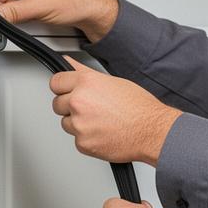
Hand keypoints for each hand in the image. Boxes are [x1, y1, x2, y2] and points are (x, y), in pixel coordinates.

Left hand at [51, 57, 181, 164]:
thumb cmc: (139, 107)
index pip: (56, 82)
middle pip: (57, 104)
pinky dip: (87, 138)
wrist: (152, 131)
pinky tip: (103, 132)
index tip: (67, 91)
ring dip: (78, 123)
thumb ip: (84, 73)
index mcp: (86, 83)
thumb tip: (70, 63)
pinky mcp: (83, 143)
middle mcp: (79, 102)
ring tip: (100, 121)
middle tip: (90, 108)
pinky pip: (77, 140)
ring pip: (66, 123)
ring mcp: (79, 124)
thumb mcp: (112, 81)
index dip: (63, 87)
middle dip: (69, 106)